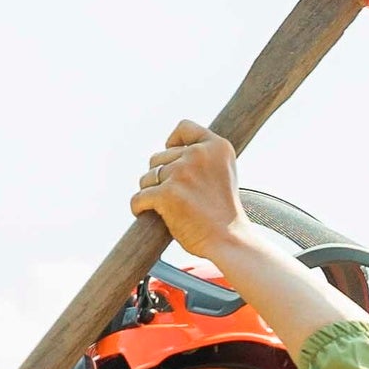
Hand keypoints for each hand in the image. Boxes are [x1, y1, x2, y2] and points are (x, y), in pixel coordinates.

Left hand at [130, 123, 261, 271]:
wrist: (230, 241)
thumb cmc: (224, 213)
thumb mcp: (223, 173)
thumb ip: (203, 157)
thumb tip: (168, 150)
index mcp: (217, 147)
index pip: (184, 128)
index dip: (173, 143)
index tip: (174, 161)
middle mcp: (198, 154)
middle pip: (159, 156)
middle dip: (160, 177)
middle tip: (176, 197)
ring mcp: (182, 173)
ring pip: (146, 178)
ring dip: (150, 193)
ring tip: (167, 209)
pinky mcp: (166, 194)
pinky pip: (138, 197)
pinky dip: (138, 208)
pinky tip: (147, 214)